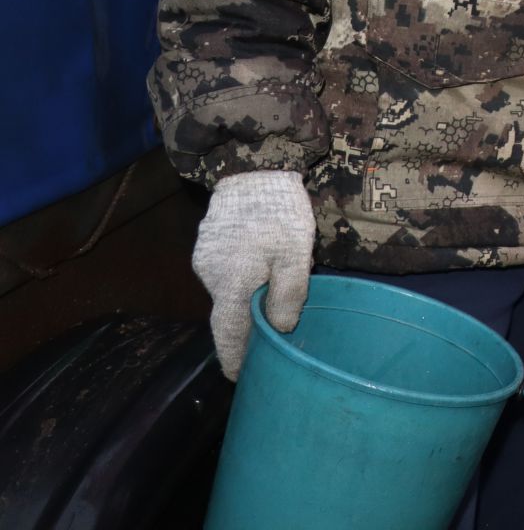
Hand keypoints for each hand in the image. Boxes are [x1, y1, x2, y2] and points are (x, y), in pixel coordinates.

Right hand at [192, 170, 314, 379]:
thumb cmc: (279, 212)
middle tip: (263, 345)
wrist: (253, 167)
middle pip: (229, 312)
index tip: (239, 377)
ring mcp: (206, 258)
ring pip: (228, 290)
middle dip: (245, 329)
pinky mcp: (208, 242)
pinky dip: (242, 278)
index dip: (235, 357)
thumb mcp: (295, 254)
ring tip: (270, 304)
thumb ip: (287, 293)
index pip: (229, 333)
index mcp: (232, 285)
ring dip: (246, 299)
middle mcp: (211, 276)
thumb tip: (280, 330)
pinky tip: (261, 272)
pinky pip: (226, 271)